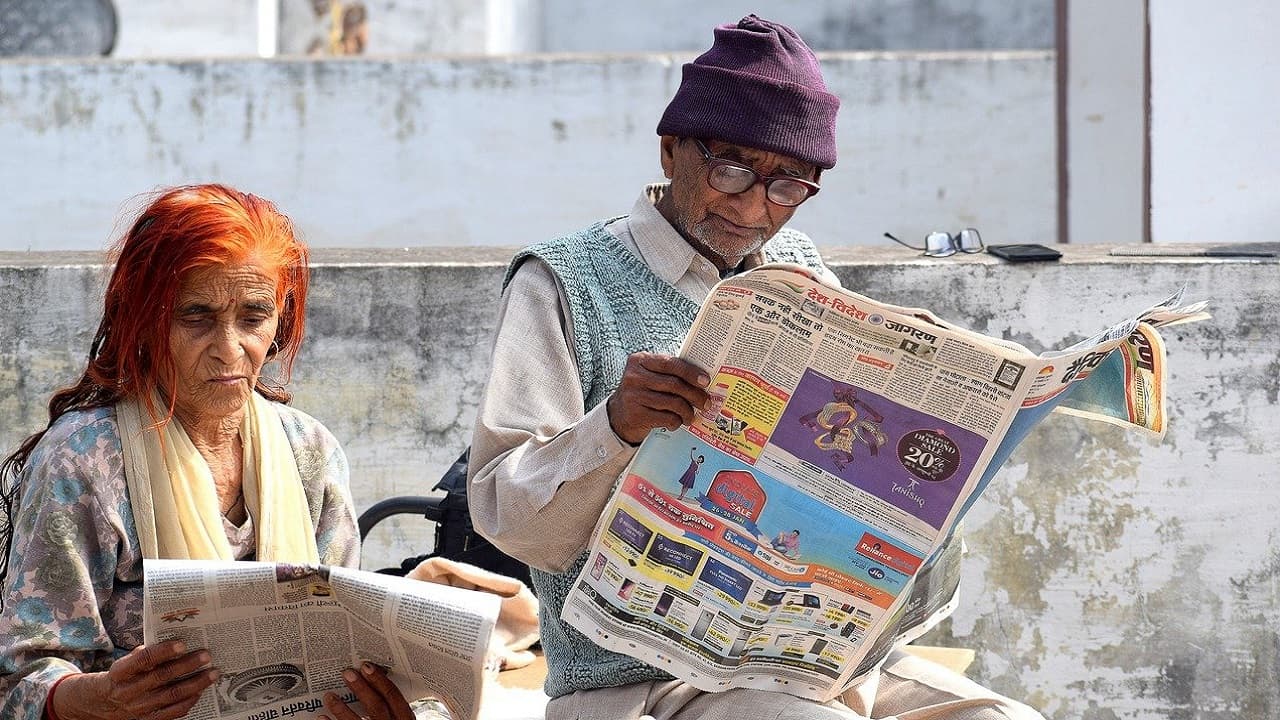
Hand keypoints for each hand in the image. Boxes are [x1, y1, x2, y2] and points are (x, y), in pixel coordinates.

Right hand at [52, 641, 218, 719]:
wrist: (105, 701)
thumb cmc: (125, 674)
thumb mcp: (128, 661)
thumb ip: (147, 652)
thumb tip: (176, 638)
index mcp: (121, 672)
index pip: (143, 660)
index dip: (163, 652)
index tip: (182, 644)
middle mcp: (128, 691)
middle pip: (161, 678)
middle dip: (187, 665)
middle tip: (206, 655)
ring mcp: (138, 708)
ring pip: (171, 696)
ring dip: (195, 684)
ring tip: (212, 673)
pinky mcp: (148, 719)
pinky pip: (172, 713)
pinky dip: (189, 701)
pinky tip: (201, 691)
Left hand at [320, 663, 412, 719]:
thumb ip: (393, 709)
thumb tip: (376, 686)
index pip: (394, 697)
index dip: (380, 681)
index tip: (366, 667)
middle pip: (377, 707)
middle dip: (361, 688)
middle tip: (347, 673)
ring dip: (341, 708)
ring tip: (329, 696)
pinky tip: (321, 717)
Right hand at [606, 353, 710, 444]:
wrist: (618, 414)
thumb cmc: (642, 392)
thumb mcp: (649, 376)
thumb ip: (669, 373)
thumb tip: (701, 380)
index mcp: (640, 361)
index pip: (670, 363)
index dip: (691, 372)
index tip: (706, 381)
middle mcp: (634, 376)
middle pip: (674, 384)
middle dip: (695, 395)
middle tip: (706, 403)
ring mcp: (633, 396)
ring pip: (673, 403)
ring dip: (688, 411)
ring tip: (691, 415)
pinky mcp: (636, 415)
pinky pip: (667, 418)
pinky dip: (676, 421)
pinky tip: (677, 422)